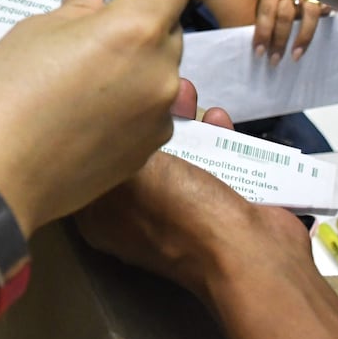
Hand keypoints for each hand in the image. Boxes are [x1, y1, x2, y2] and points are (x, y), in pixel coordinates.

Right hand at [0, 0, 189, 233]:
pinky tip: (85, 119)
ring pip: (161, 75)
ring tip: (85, 84)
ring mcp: (159, 118)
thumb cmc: (6, 92)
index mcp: (136, 30)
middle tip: (91, 38)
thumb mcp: (35, 30)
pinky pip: (150, 113)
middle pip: (169, 31)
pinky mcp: (147, 153)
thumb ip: (78, 8)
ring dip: (137, 68)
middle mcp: (162, 72)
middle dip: (139, 27)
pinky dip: (130, 106)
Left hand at [76, 91, 305, 297]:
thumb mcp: (131, 174)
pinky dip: (215, 137)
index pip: (89, 168)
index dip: (97, 131)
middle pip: (136, 156)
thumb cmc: (179, 214)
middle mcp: (138, 217)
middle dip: (145, 118)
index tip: (107, 95)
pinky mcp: (218, 206)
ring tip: (187, 92)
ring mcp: (180, 212)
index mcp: (104, 219)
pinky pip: (211, 163)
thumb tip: (102, 129)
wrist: (248, 252)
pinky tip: (218, 118)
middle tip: (152, 86)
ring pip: (176, 156)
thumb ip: (113, 148)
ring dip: (183, 122)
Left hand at [252, 0, 327, 62]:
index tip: (259, 52)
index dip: (262, 32)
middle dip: (279, 40)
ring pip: (310, 13)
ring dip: (302, 37)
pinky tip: (323, 35)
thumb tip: (261, 47)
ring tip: (295, 56)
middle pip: (286, 15)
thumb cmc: (281, 2)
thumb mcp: (270, 5)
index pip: (266, 11)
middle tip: (274, 60)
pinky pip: (329, 8)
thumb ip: (267, 21)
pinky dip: (327, 18)